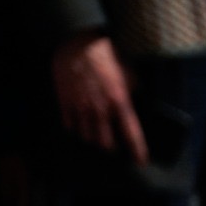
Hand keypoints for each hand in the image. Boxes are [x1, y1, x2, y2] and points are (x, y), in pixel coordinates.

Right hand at [51, 30, 148, 164]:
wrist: (77, 44)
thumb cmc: (106, 56)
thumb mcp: (128, 74)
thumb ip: (131, 92)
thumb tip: (134, 102)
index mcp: (120, 102)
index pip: (131, 134)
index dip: (138, 151)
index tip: (140, 161)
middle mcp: (100, 110)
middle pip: (105, 144)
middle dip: (110, 147)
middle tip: (112, 144)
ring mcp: (81, 108)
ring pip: (86, 138)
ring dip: (92, 139)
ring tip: (95, 135)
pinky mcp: (65, 103)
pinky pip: (69, 126)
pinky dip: (75, 128)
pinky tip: (79, 124)